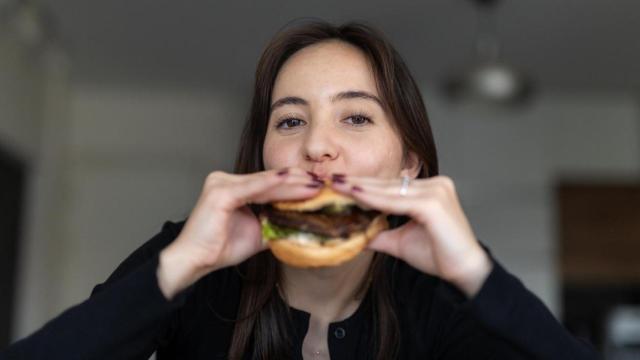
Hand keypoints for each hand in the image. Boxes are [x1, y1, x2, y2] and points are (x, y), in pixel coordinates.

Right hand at [158, 168, 321, 298]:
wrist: (194, 261)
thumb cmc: (219, 249)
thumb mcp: (256, 234)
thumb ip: (275, 224)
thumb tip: (301, 225)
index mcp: (233, 187)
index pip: (270, 184)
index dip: (295, 186)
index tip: (318, 189)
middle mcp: (226, 180)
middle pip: (269, 180)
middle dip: (298, 182)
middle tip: (323, 183)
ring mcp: (222, 183)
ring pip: (265, 183)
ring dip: (292, 184)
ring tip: (315, 185)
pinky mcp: (221, 191)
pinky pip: (254, 188)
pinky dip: (276, 187)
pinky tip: (295, 184)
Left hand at [331, 175, 492, 297]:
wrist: (465, 272)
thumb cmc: (439, 256)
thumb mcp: (401, 241)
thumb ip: (380, 233)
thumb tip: (355, 234)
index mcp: (430, 189)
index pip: (390, 185)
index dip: (365, 185)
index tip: (340, 185)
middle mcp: (435, 184)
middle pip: (388, 184)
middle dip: (359, 183)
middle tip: (331, 180)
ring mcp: (436, 191)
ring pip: (390, 190)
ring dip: (362, 189)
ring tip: (338, 186)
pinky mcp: (434, 203)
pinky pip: (397, 201)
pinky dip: (375, 200)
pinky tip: (355, 195)